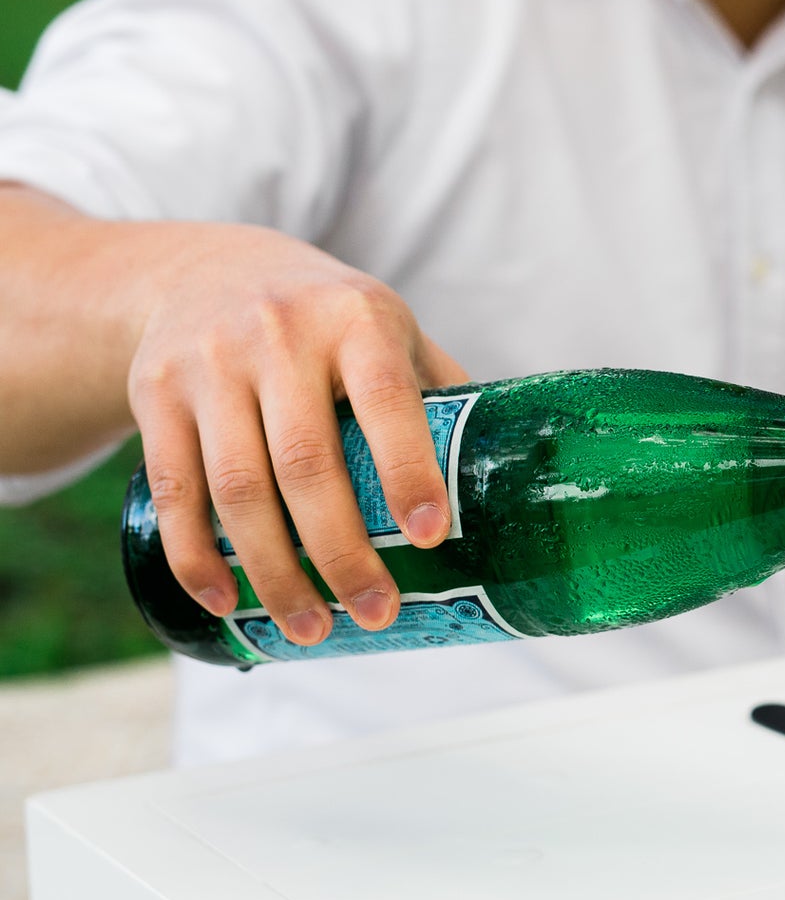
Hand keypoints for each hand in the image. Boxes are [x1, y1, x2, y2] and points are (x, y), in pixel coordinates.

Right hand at [125, 223, 468, 645]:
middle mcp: (278, 335)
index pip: (387, 401)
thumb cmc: (328, 320)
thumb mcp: (389, 329)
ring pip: (235, 488)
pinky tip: (228, 602)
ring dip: (273, 572)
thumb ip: (438, 392)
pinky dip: (195, 557)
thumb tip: (514, 479)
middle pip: (306, 464)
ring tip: (311, 629)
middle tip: (374, 614)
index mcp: (357, 319)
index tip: (429, 536)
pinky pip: (171, 489)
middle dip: (340, 554)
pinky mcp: (155, 393)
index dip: (408, 472)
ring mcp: (209, 363)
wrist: (205, 269)